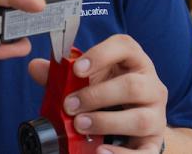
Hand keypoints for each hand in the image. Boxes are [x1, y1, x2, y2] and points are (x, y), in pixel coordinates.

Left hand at [28, 34, 166, 153]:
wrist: (135, 122)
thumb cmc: (110, 93)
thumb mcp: (89, 80)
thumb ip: (62, 74)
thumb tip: (36, 67)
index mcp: (134, 62)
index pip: (125, 47)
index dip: (101, 54)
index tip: (77, 68)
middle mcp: (151, 85)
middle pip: (132, 85)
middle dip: (97, 96)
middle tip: (70, 105)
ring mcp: (156, 115)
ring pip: (139, 118)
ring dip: (105, 123)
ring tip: (80, 125)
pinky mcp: (154, 142)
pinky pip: (144, 152)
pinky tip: (100, 152)